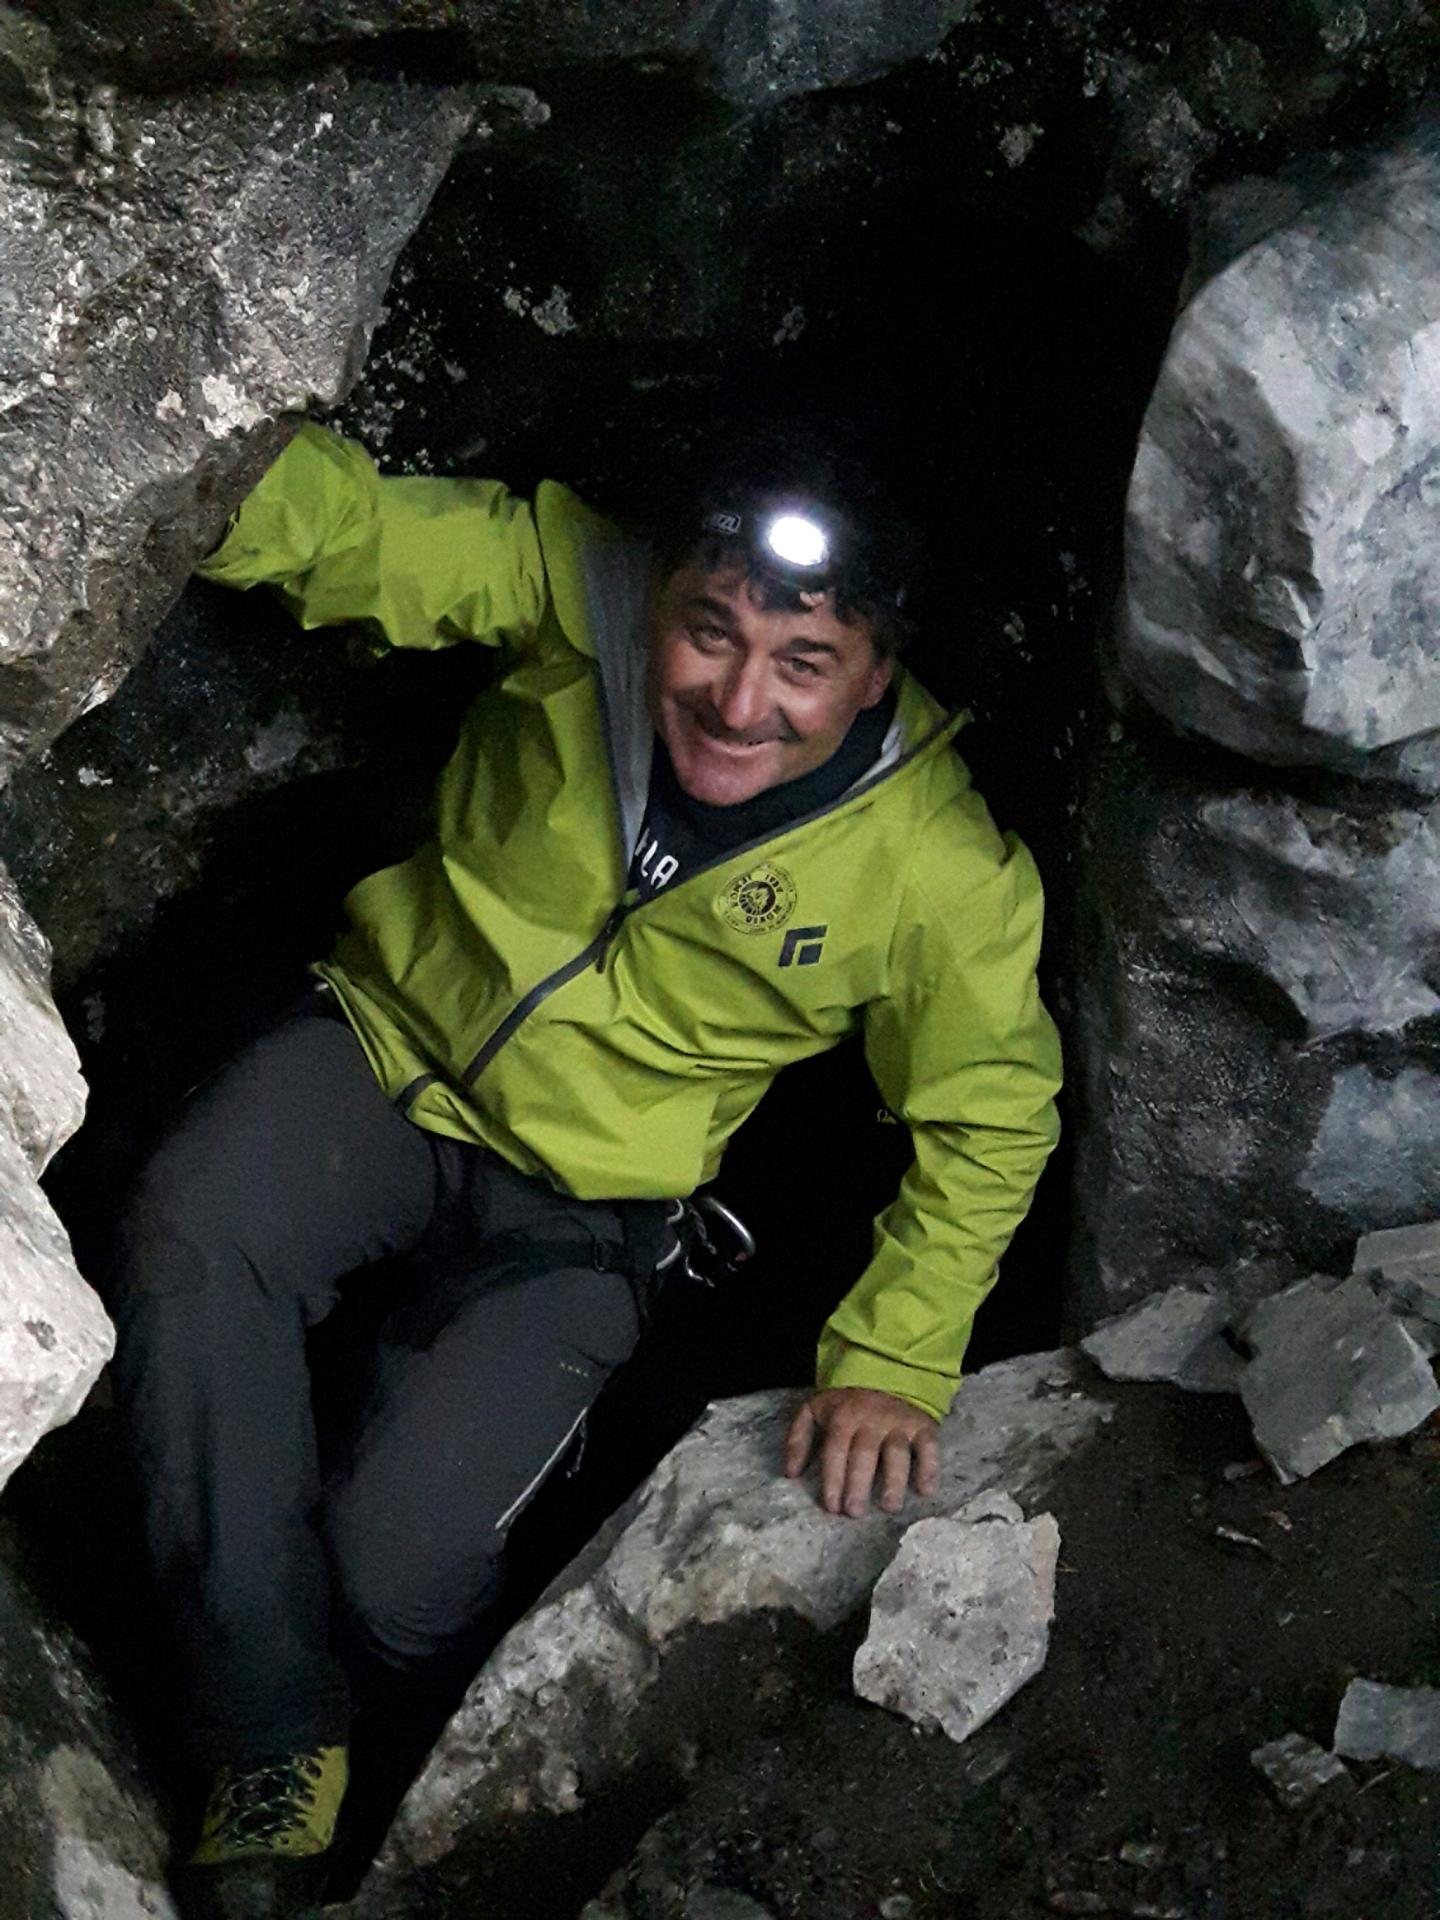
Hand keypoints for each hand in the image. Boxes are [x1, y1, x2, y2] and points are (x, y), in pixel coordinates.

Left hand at [783, 1386, 939, 1518]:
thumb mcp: (814, 1410)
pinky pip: (928, 1446)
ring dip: (894, 1480)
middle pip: (864, 1454)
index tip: (831, 1507)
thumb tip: (790, 1473)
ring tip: (889, 1506)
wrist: (883, 1371)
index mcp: (843, 1416)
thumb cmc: (845, 1402)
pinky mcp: (922, 1425)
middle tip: (854, 1512)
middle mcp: (871, 1420)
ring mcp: (898, 1423)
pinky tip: (926, 1490)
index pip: (835, 1450)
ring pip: (896, 1452)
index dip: (832, 1479)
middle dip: (858, 1485)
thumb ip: (798, 1439)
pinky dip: (929, 1467)